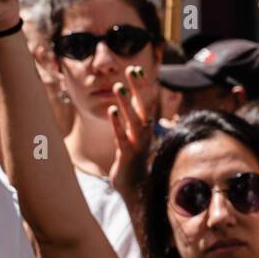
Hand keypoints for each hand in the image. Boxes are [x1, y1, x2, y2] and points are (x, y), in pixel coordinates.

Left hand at [107, 67, 152, 199]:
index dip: (143, 85)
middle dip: (138, 88)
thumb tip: (132, 100)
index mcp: (147, 128)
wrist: (136, 189)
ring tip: (117, 86)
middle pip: (144, 106)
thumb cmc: (133, 160)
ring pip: (134, 120)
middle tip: (131, 69)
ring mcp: (137, 144)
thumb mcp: (135, 137)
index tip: (136, 68)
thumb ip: (134, 118)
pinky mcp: (127, 155)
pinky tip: (110, 111)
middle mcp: (145, 133)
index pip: (148, 102)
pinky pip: (122, 137)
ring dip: (126, 103)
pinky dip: (117, 124)